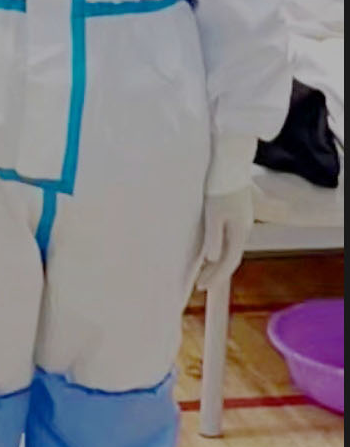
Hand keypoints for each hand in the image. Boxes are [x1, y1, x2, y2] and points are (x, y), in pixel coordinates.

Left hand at [197, 154, 255, 284]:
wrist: (230, 159)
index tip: (200, 287)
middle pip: (232, 257)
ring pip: (231, 248)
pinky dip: (219, 248)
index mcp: (240, 231)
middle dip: (216, 273)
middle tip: (200, 285)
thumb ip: (214, 237)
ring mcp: (243, 220)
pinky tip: (210, 249)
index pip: (229, 262)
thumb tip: (213, 259)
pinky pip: (229, 237)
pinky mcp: (237, 212)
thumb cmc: (220, 184)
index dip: (215, 277)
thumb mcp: (213, 213)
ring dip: (218, 262)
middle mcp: (245, 228)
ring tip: (203, 271)